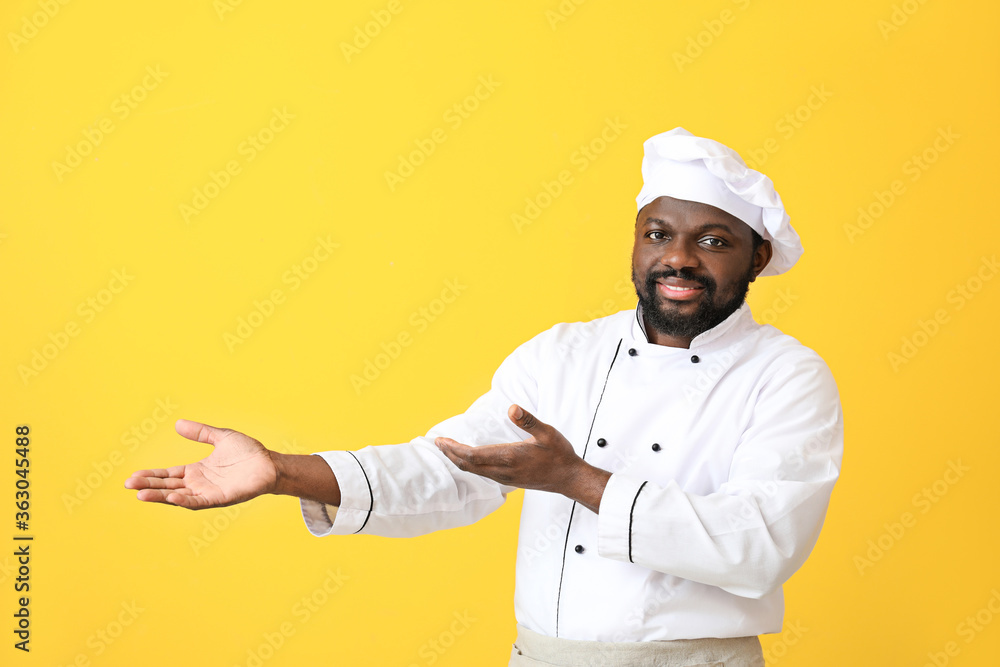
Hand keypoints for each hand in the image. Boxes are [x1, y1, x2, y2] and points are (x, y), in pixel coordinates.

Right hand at [125, 419, 277, 509]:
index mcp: (197, 471)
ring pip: (179, 497)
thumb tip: (178, 423)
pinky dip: (184, 501)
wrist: (270, 463)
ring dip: (160, 497)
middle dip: (149, 487)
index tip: (133, 476)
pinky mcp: (220, 499)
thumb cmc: (248, 453)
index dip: (151, 476)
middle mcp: (199, 484)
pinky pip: (199, 502)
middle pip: (168, 487)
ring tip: (141, 495)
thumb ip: (200, 432)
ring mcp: (208, 493)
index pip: (168, 475)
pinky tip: (171, 498)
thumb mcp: (220, 437)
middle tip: (129, 485)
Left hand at [434, 405, 610, 512]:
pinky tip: (469, 459)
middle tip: (438, 443)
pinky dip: (470, 465)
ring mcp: (505, 478)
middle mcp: (503, 471)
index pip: (473, 455)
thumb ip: (528, 421)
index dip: (454, 448)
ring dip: (459, 460)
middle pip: (468, 465)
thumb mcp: (548, 434)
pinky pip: (483, 474)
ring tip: (448, 450)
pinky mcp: (509, 481)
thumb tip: (512, 408)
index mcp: (509, 458)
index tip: (441, 440)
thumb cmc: (560, 455)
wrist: (570, 479)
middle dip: (451, 454)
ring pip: (474, 471)